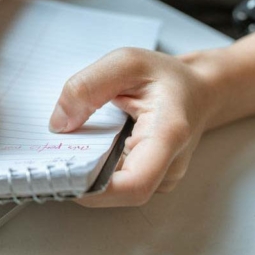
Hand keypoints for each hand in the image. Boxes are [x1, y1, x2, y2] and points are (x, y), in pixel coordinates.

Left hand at [49, 48, 218, 206]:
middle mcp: (170, 165)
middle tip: (55, 159)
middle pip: (120, 193)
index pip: (135, 184)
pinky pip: (118, 185)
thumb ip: (88, 86)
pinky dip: (96, 173)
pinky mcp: (151, 180)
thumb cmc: (166, 77)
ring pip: (117, 192)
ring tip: (68, 150)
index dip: (96, 190)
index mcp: (168, 134)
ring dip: (87, 177)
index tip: (67, 175)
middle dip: (83, 181)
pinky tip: (84, 153)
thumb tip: (59, 123)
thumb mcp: (126, 62)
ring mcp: (161, 178)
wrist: (199, 91)